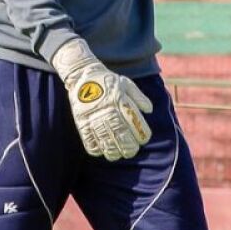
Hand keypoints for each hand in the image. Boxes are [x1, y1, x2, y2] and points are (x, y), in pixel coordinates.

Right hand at [51, 38, 153, 160]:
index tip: (143, 139)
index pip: (133, 121)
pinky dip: (96, 149)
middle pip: (120, 132)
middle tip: (132, 151)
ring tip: (119, 154)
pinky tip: (103, 152)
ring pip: (105, 139)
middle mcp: (107, 108)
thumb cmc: (108, 81)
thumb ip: (139, 97)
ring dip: (113, 150)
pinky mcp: (81, 121)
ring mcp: (93, 115)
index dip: (141, 133)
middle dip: (129, 146)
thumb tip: (149, 110)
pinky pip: (88, 139)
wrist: (82, 75)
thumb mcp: (126, 83)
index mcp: (119, 98)